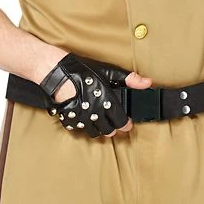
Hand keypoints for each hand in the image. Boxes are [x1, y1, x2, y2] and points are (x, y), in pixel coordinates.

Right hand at [38, 52, 152, 137]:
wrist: (56, 73)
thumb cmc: (81, 71)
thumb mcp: (108, 71)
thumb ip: (129, 79)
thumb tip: (147, 83)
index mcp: (107, 103)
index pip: (121, 122)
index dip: (126, 125)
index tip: (127, 124)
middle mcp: (95, 114)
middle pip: (108, 130)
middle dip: (113, 127)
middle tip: (115, 123)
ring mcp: (82, 119)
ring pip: (94, 132)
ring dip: (99, 129)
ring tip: (101, 123)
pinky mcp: (69, 120)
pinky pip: (80, 129)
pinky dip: (84, 127)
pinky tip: (85, 120)